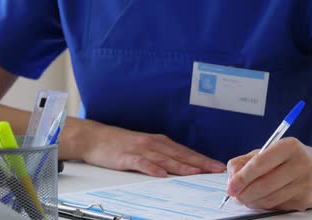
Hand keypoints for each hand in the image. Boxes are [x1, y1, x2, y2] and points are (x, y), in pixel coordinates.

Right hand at [79, 122, 225, 176]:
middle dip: (199, 163)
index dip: (202, 159)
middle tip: (215, 170)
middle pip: (179, 154)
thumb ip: (160, 154)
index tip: (217, 166)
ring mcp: (139, 149)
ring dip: (181, 165)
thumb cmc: (119, 144)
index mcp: (158, 142)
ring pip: (164, 158)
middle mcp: (152, 143)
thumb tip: (180, 164)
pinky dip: (152, 168)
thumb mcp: (143, 146)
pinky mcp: (126, 157)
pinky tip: (161, 174)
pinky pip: (141, 163)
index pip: (185, 151)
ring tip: (195, 172)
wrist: (94, 137)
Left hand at [226, 137, 311, 210]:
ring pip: (270, 199)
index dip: (242, 177)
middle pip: (264, 184)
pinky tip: (263, 199)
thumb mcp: (269, 151)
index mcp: (288, 146)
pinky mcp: (308, 200)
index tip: (231, 186)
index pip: (260, 164)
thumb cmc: (291, 158)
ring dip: (253, 201)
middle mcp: (300, 164)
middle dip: (244, 193)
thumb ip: (246, 161)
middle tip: (235, 195)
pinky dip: (266, 205)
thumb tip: (231, 177)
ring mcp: (306, 183)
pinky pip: (279, 206)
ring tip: (246, 198)